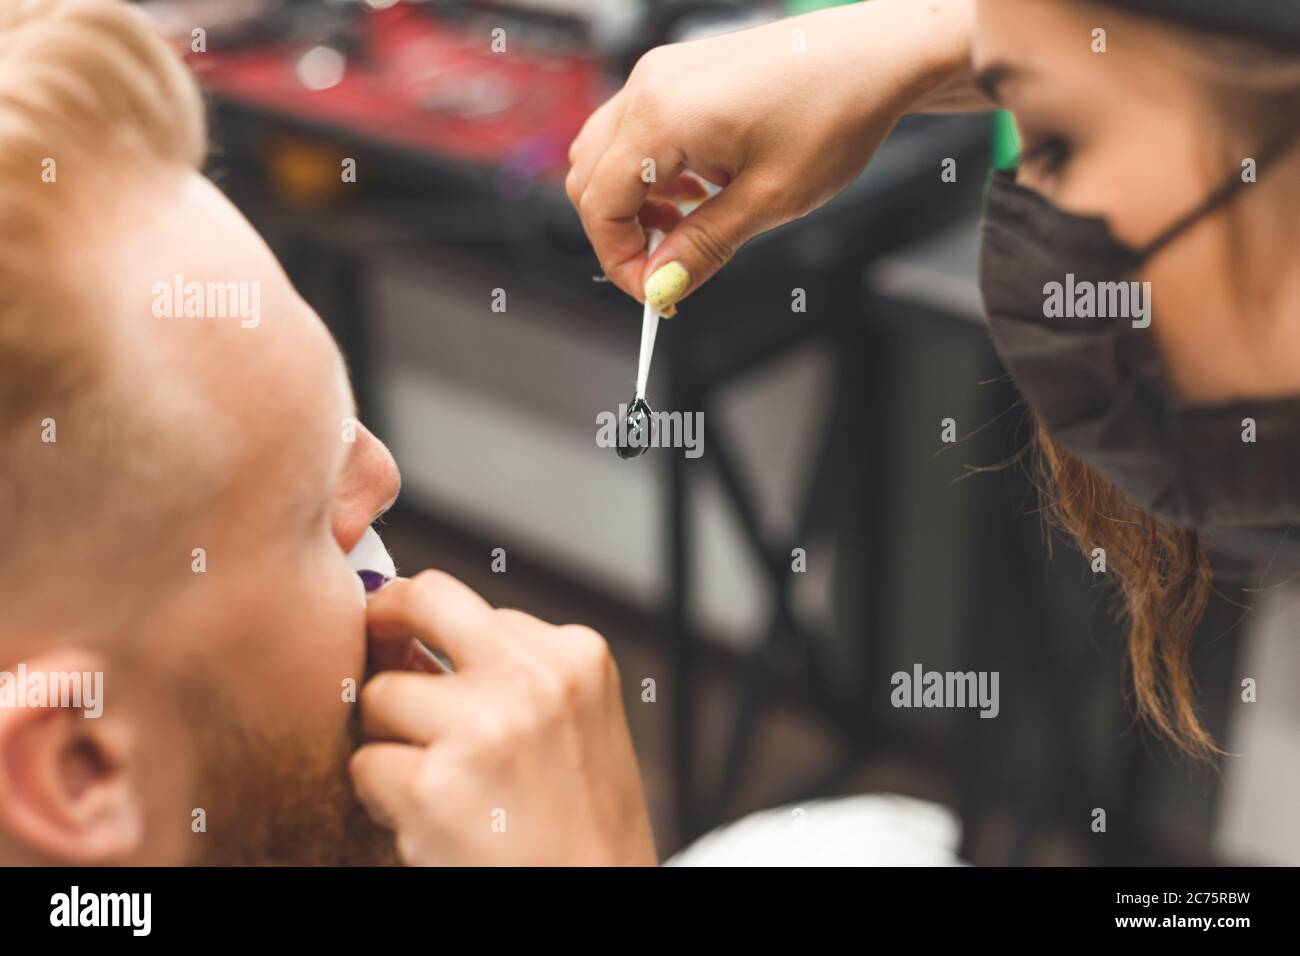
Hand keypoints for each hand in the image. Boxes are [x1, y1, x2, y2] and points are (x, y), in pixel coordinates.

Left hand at [349, 571, 656, 865]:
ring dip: (391, 739)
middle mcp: (533, 678)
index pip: (475, 607)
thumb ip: (514, 673)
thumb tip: (412, 637)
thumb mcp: (576, 723)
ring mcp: (482, 728)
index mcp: (577, 656)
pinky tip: (433, 821)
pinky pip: (366, 764)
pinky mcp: (433, 786)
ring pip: (381, 696)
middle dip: (384, 615)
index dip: (439, 635)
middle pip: (423, 600)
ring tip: (442, 784)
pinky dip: (383, 797)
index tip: (423, 651)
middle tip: (371, 637)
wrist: (593, 901)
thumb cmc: (584, 829)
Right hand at [565, 0, 977, 312]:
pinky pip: (636, 133)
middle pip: (589, 179)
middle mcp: (649, 87)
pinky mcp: (678, 75)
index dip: (620, 259)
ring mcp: (661, 75)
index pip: (599, 203)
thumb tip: (662, 286)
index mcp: (662, 116)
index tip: (656, 293)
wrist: (876, 57)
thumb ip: (702, 247)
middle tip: (668, 270)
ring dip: (633, 205)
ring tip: (687, 231)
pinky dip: (651, 175)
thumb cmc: (834, 113)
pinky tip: (697, 193)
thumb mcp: (767, 201)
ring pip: (607, 156)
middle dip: (620, 235)